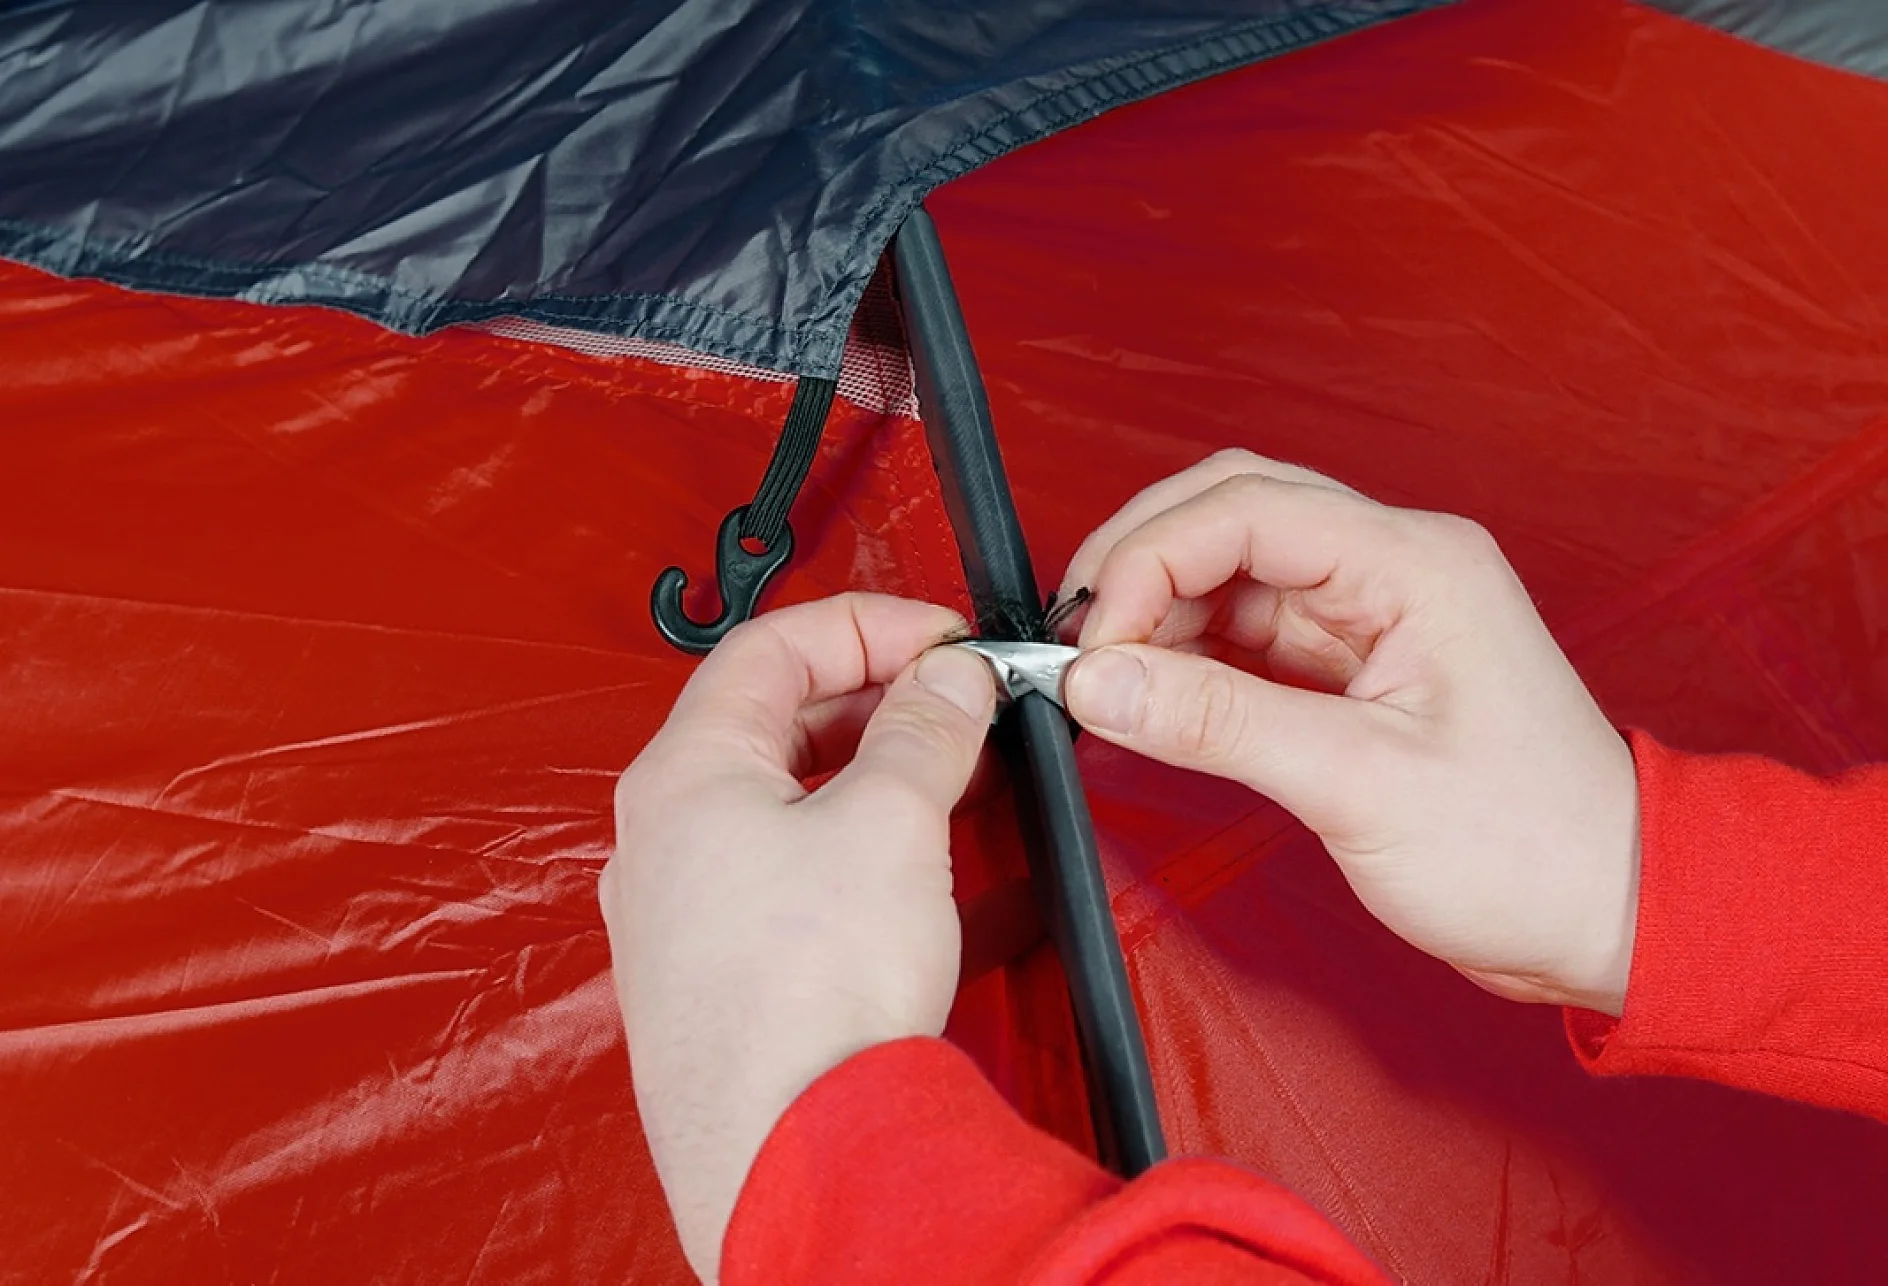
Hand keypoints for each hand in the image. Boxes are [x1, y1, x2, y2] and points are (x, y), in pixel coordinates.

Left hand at [600, 594, 995, 1282]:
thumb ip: (923, 730)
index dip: (868, 626)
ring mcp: (689, 919)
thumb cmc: (808, 990)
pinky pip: (805, 894)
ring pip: (796, 815)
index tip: (946, 640)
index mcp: (682, 775)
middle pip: (778, 730)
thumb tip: (946, 678)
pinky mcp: (728, 984)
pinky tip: (961, 893)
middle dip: (883, 708)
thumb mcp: (891, 821)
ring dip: (887, 788)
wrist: (791, 1155)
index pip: (770, 650)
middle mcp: (666, 842)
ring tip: (972, 787)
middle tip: (965, 708)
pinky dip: (876, 868)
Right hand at [1058, 451, 1640, 1015]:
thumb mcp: (1357, 783)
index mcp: (1413, 562)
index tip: (1092, 644)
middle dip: (1139, 563)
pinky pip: (1251, 631)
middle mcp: (1393, 564)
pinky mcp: (1358, 663)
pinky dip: (1190, 655)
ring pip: (1234, 569)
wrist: (1611, 913)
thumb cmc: (1526, 851)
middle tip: (1074, 643)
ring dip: (1158, 611)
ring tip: (1102, 680)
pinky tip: (1150, 695)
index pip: (1245, 507)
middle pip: (1232, 510)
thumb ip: (1216, 723)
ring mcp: (1376, 611)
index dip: (1147, 561)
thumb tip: (1095, 681)